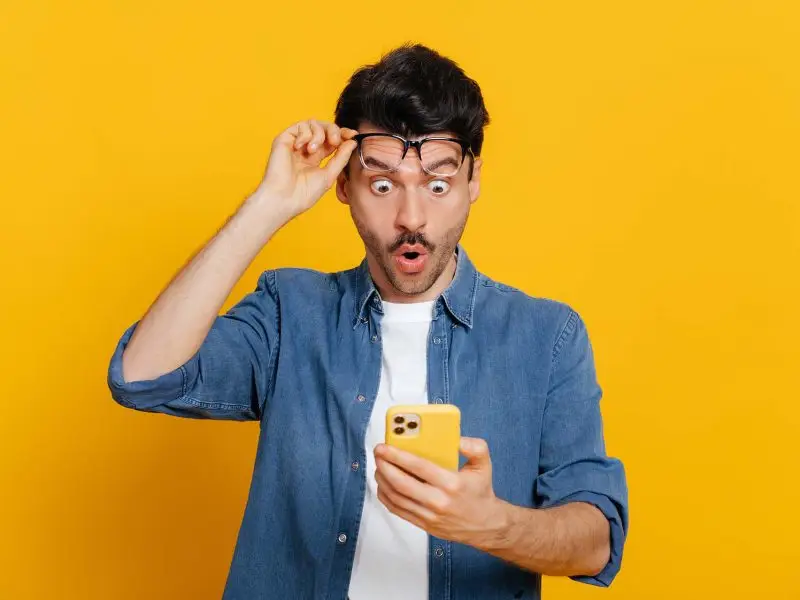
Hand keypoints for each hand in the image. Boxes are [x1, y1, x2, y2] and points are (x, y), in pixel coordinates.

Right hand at [255, 119, 357, 218]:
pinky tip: (301, 147)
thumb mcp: (329, 175)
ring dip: (318, 134)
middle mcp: (306, 148)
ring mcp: (295, 143)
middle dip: (333, 131)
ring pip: (313, 124)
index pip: (332, 140)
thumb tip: (352, 142)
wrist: (285, 198)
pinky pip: (300, 126)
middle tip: (335, 141)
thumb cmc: (303, 193)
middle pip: (324, 128)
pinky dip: (305, 134)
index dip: (343, 135)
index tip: (353, 135)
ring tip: (312, 150)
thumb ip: (341, 157)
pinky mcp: (284, 139)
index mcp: (316, 158)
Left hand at [373, 437, 509, 548]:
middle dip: (384, 466)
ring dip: (382, 480)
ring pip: (396, 497)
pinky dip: (386, 496)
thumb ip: (474, 446)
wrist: (486, 525)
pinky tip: (383, 484)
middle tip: (378, 454)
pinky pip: (398, 510)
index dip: (398, 455)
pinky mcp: (424, 525)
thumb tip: (456, 438)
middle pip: (401, 483)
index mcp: (452, 483)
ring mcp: (429, 515)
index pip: (418, 467)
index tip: (385, 446)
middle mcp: (439, 501)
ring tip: (379, 466)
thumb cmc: (481, 492)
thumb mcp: (484, 465)